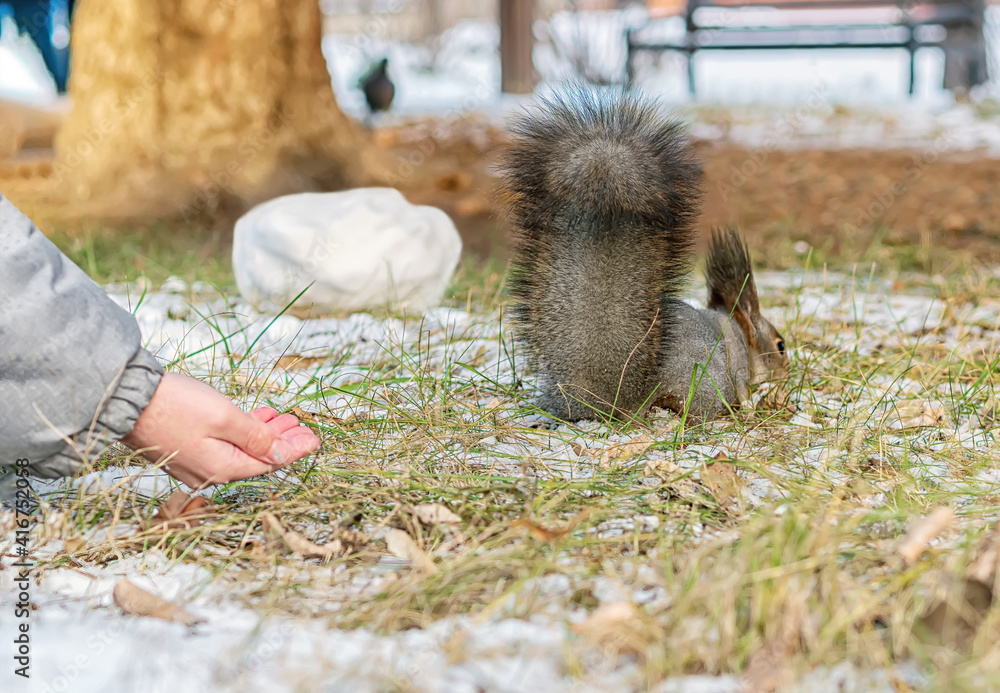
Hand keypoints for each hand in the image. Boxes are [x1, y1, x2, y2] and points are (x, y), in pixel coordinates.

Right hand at [122, 373, 320, 487]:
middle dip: (282, 442)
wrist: (126, 399)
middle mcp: (209, 473)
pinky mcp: (184, 449)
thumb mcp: (225, 417)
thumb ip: (256, 437)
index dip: (295, 450)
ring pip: (240, 451)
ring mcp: (195, 463)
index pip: (270, 463)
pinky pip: (223, 445)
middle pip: (256, 459)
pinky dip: (242, 433)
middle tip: (302, 427)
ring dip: (263, 434)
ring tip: (283, 419)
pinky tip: (252, 419)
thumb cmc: (175, 406)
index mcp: (223, 469)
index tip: (315, 439)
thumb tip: (279, 454)